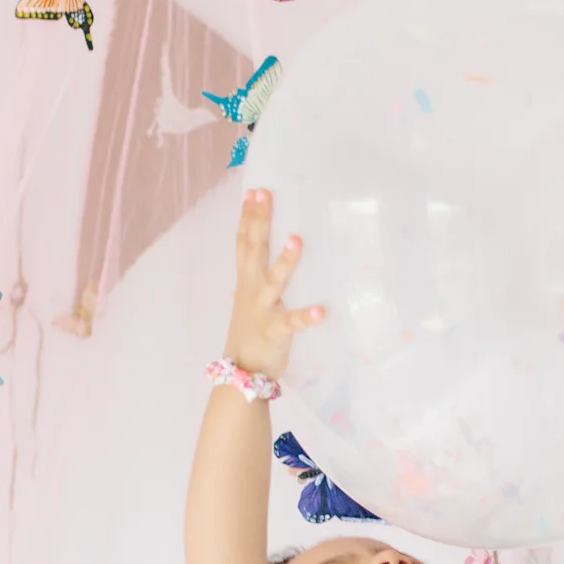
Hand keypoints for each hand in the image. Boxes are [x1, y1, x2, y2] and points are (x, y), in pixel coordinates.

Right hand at [222, 189, 324, 379]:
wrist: (241, 371)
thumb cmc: (249, 333)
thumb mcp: (246, 300)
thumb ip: (249, 280)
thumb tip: (248, 262)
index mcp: (246, 280)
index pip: (244, 242)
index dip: (248, 217)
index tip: (254, 192)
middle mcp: (252, 289)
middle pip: (253, 250)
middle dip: (259, 222)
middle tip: (265, 195)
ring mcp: (263, 309)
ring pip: (274, 281)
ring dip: (286, 262)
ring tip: (297, 240)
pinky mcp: (276, 330)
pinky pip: (292, 322)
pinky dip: (306, 316)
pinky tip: (322, 310)